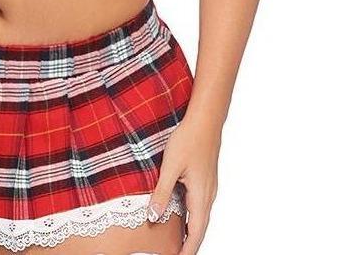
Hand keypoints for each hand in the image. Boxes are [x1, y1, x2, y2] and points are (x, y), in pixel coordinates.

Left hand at [146, 113, 220, 253]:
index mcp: (201, 196)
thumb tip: (153, 216)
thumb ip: (162, 192)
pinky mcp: (206, 179)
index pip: (196, 232)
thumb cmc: (188, 140)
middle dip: (190, 243)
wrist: (205, 120)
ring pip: (201, 216)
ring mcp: (209, 187)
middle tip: (176, 254)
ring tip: (179, 241)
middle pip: (201, 227)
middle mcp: (208, 195)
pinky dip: (193, 216)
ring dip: (192, 230)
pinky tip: (183, 214)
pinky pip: (200, 204)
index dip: (188, 249)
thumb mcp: (170, 167)